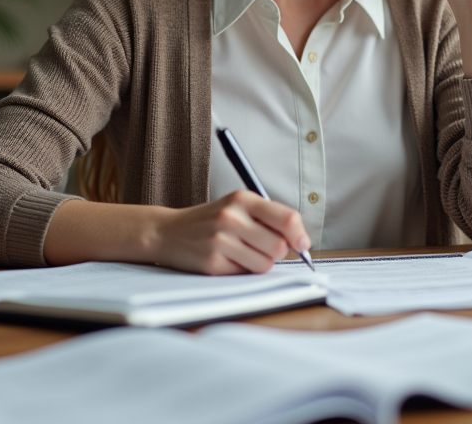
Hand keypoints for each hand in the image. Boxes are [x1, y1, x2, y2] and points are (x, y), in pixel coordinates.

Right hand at [154, 190, 311, 274]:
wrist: (168, 232)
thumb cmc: (210, 221)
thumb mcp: (237, 207)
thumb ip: (268, 218)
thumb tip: (300, 240)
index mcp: (242, 199)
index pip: (286, 218)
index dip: (300, 235)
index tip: (303, 244)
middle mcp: (231, 217)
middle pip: (279, 246)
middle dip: (277, 251)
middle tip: (262, 246)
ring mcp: (220, 240)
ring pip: (265, 263)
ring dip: (260, 262)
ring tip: (243, 252)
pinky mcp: (212, 263)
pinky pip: (245, 274)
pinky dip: (242, 270)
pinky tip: (227, 259)